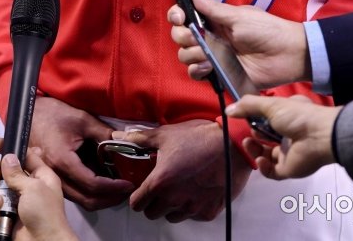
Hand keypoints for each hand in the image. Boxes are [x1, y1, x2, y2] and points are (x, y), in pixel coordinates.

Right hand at [0, 148, 77, 240]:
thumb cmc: (43, 213)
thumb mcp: (33, 188)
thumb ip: (18, 173)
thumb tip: (8, 157)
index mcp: (42, 176)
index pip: (26, 156)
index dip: (12, 149)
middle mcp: (30, 187)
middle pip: (9, 173)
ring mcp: (19, 203)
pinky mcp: (9, 217)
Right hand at [27, 95, 133, 209]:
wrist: (30, 114)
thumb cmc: (54, 114)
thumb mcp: (83, 119)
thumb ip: (104, 134)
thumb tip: (124, 144)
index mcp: (62, 160)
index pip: (92, 185)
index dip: (113, 187)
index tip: (128, 184)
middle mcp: (55, 175)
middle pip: (86, 200)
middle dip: (109, 199)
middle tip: (126, 192)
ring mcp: (51, 179)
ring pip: (79, 200)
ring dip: (100, 199)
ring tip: (118, 189)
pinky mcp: (52, 178)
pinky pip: (73, 193)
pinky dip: (89, 193)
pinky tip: (102, 183)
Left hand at [111, 119, 252, 221]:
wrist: (232, 145)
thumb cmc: (199, 138)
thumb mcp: (166, 134)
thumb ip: (140, 139)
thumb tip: (120, 136)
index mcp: (160, 182)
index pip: (136, 204)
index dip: (137, 196)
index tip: (141, 188)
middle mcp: (174, 199)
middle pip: (152, 213)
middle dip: (153, 201)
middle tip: (161, 186)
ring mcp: (191, 208)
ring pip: (171, 216)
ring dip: (171, 205)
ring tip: (179, 187)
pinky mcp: (208, 212)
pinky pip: (192, 215)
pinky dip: (191, 207)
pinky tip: (195, 190)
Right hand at [168, 0, 310, 87]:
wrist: (287, 55)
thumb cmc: (266, 30)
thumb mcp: (238, 16)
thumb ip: (212, 8)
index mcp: (214, 19)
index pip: (186, 14)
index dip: (177, 15)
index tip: (179, 17)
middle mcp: (210, 37)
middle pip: (180, 36)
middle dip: (182, 36)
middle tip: (195, 37)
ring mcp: (213, 56)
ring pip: (185, 55)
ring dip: (191, 54)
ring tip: (207, 55)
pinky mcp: (219, 74)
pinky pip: (197, 74)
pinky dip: (197, 70)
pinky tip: (208, 67)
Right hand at [225, 94, 340, 178]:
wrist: (319, 137)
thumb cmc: (297, 116)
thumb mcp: (271, 104)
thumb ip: (248, 106)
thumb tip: (228, 110)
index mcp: (289, 116)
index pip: (270, 118)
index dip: (257, 119)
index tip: (245, 117)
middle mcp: (289, 134)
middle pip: (267, 138)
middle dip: (255, 135)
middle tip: (249, 133)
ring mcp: (289, 153)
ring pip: (267, 155)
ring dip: (256, 151)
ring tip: (250, 143)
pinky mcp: (289, 169)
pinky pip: (272, 172)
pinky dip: (264, 167)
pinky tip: (260, 160)